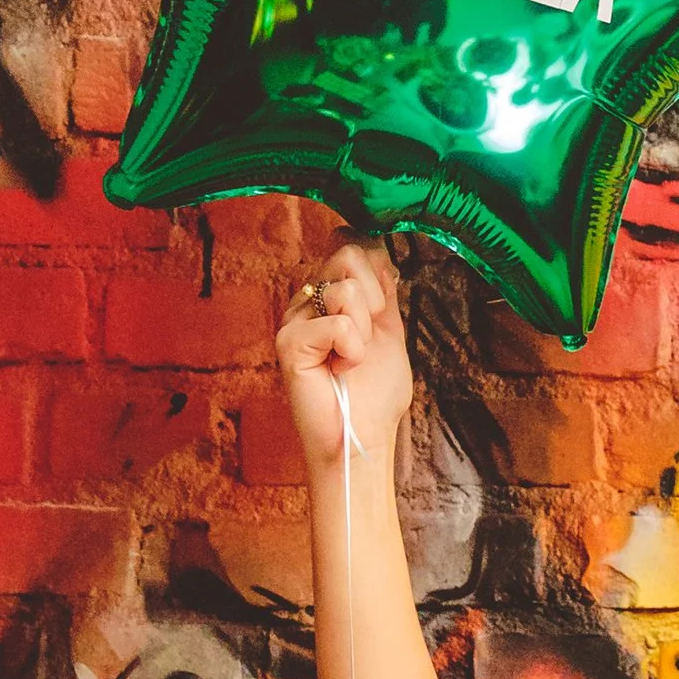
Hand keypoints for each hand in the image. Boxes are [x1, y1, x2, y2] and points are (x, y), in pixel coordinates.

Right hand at [275, 236, 408, 473]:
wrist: (365, 436)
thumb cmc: (374, 393)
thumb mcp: (389, 330)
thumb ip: (382, 289)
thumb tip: (377, 247)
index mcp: (331, 294)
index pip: (352, 242)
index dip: (376, 272)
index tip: (379, 312)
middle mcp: (308, 300)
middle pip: (348, 253)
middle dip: (375, 301)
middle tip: (365, 340)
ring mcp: (295, 318)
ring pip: (345, 288)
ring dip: (365, 331)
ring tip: (352, 359)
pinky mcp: (289, 342)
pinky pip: (338, 324)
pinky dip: (353, 351)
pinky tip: (341, 370)